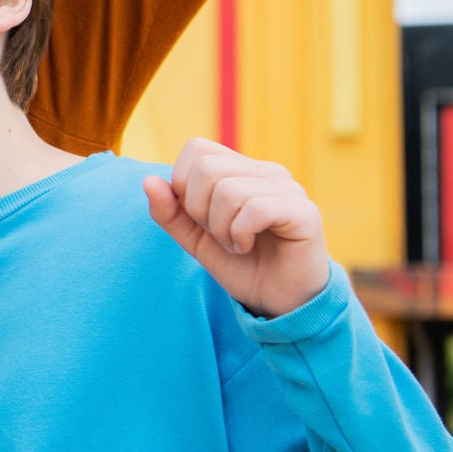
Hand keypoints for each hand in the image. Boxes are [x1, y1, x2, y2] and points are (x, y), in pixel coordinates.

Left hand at [142, 138, 330, 318]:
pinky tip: (247, 247)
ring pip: (228, 190)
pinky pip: (255, 209)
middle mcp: (267, 171)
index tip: (199, 217)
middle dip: (199, 210)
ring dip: (220, 229)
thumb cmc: (241, 265)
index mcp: (242, 169)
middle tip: (218, 235)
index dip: (183, 185)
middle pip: (207, 168)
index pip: (197, 149)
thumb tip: (148, 181)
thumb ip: (169, 211)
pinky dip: (240, 234)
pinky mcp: (304, 211)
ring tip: (236, 244)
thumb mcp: (194, 238)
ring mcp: (288, 189)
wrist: (279, 302)